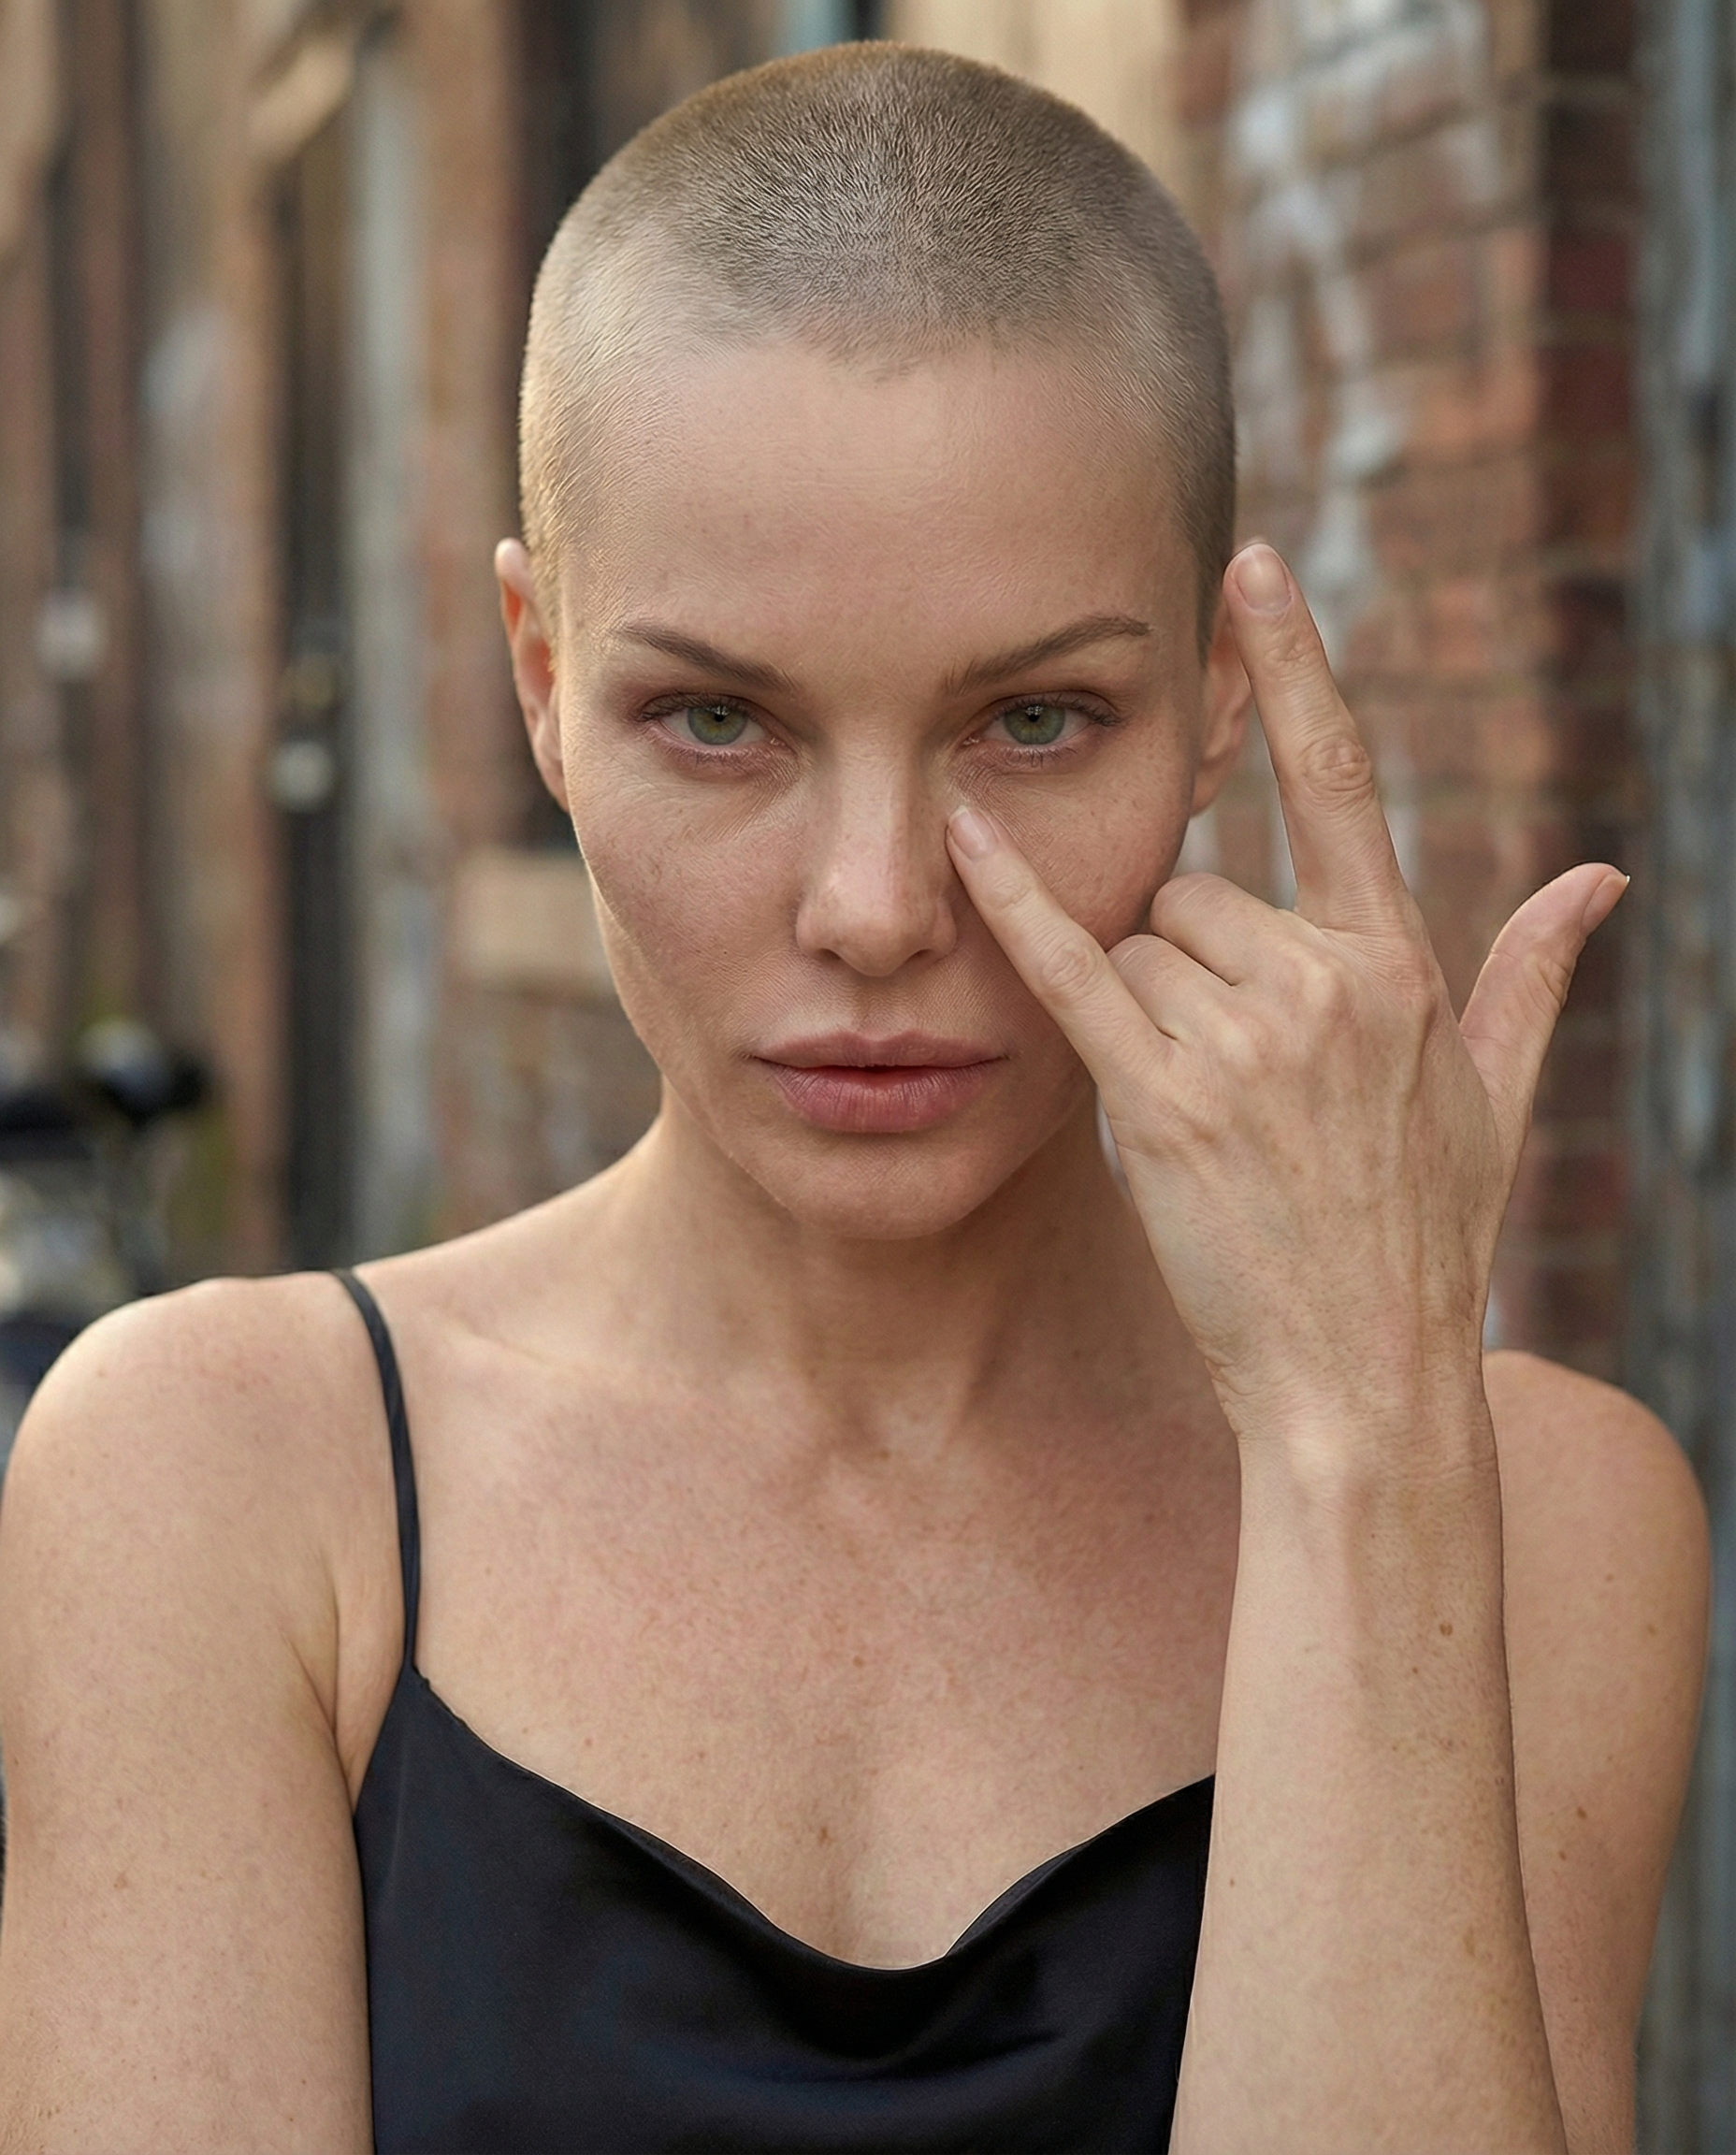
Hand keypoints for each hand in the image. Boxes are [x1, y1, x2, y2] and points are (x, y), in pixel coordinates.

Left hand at [947, 543, 1625, 1441]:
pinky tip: (960, 840)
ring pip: (1139, 948)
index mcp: (1397, 968)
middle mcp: (1325, 984)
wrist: (1362, 1376)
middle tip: (1230, 1080)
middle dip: (1188, 967)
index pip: (1341, 781)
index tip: (1252, 569)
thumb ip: (1533, 975)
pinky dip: (1015, 911)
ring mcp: (1244, 1042)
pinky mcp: (1163, 1104)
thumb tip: (1603, 875)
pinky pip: (1073, 975)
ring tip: (1204, 1117)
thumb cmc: (1423, 1242)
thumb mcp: (1494, 1101)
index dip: (1296, 668)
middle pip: (1196, 896)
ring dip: (1143, 1014)